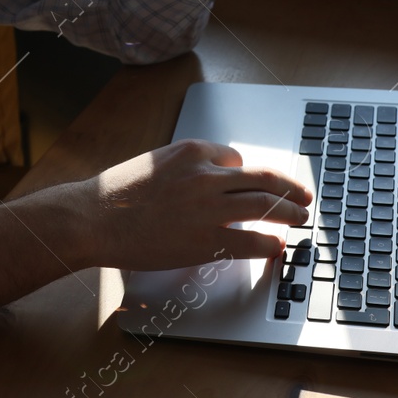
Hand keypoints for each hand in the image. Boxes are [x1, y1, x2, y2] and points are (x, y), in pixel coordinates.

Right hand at [69, 139, 313, 271]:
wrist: (93, 218)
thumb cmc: (116, 194)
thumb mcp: (153, 162)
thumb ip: (184, 166)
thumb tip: (210, 176)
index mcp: (192, 151)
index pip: (236, 158)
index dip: (248, 173)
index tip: (256, 183)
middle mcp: (206, 176)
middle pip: (263, 178)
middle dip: (289, 187)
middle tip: (303, 194)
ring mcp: (209, 209)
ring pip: (266, 206)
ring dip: (290, 212)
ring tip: (301, 217)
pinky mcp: (206, 241)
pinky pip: (252, 241)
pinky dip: (270, 243)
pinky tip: (276, 246)